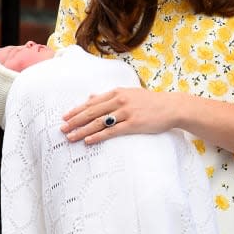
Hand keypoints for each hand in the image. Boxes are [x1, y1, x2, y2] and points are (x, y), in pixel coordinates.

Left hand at [60, 87, 176, 141]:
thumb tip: (91, 97)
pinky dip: (98, 136)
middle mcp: (119, 100)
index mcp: (117, 92)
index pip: (91, 102)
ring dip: (82, 130)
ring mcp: (126, 112)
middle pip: (91, 112)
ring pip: (99, 122)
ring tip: (71, 137)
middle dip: (75, 121)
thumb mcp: (130, 93)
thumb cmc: (151, 102)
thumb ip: (110, 96)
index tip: (65, 117)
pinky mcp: (133, 124)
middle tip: (62, 129)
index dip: (76, 110)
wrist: (172, 107)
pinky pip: (111, 131)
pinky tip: (88, 141)